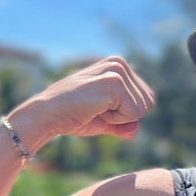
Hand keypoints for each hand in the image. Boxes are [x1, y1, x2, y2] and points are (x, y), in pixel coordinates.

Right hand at [8, 56, 154, 151]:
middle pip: (148, 104)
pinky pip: (133, 114)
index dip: (126, 114)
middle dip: (125, 116)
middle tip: (98, 110)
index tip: (101, 109)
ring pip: (142, 109)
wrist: (47, 115)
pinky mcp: (114, 82)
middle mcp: (120, 63)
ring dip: (119, 118)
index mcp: (119, 66)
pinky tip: (95, 109)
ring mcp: (117, 71)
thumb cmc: (73, 116)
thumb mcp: (105, 120)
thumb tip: (136, 131)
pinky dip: (115, 120)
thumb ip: (124, 124)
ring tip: (95, 109)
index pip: (147, 99)